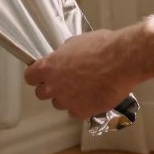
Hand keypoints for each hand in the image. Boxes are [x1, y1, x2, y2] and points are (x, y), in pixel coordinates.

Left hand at [24, 28, 152, 120]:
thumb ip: (64, 53)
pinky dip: (82, 106)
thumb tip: (63, 57)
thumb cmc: (102, 46)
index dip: (37, 75)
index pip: (29, 77)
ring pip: (59, 103)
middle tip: (66, 81)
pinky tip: (92, 96)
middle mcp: (53, 86)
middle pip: (41, 93)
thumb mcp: (77, 41)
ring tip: (84, 88)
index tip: (44, 74)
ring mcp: (67, 101)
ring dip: (67, 97)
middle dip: (51, 88)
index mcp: (48, 66)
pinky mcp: (82, 112)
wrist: (123, 60)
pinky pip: (76, 112)